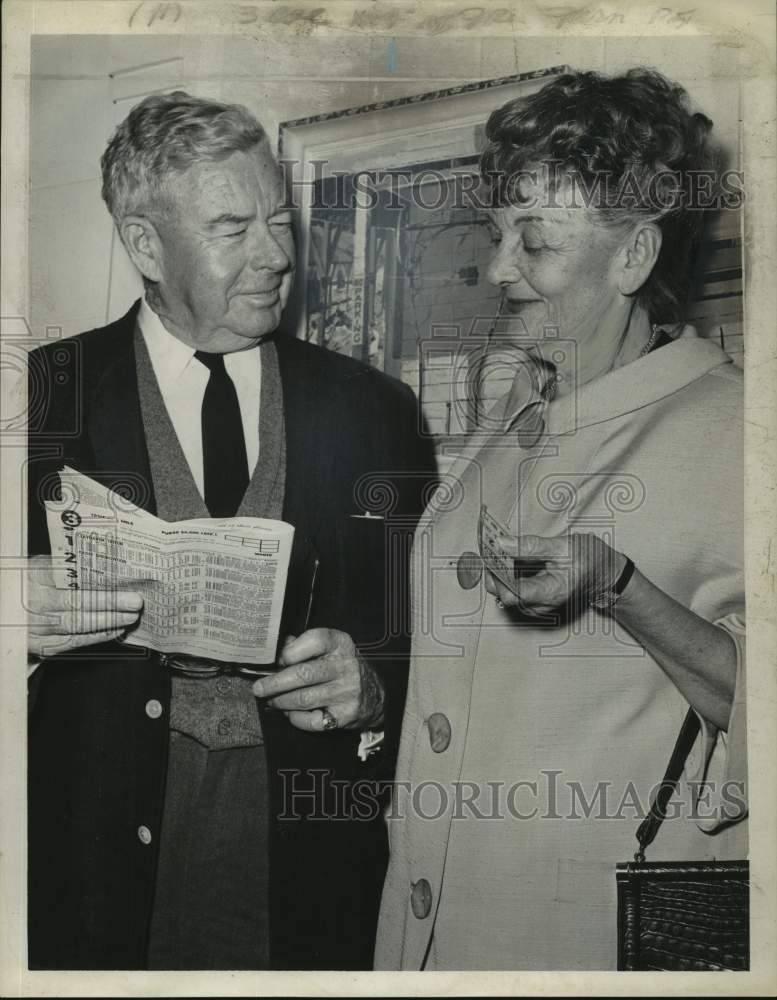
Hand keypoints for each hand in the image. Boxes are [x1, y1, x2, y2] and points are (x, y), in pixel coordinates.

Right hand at [26, 555, 143, 657]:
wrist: (10, 609)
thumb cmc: (33, 584)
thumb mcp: (45, 568)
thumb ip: (70, 569)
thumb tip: (110, 567)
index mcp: (35, 576)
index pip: (70, 579)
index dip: (97, 582)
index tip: (123, 582)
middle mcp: (33, 601)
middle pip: (75, 603)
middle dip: (110, 603)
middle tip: (135, 602)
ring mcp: (35, 625)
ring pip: (76, 624)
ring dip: (108, 621)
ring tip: (130, 616)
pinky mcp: (41, 644)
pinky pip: (73, 641)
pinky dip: (97, 636)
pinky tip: (115, 630)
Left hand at [251, 628, 384, 732]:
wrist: (374, 694)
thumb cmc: (341, 667)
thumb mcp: (329, 649)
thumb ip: (302, 646)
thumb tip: (274, 650)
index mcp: (340, 644)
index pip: (313, 640)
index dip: (289, 652)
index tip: (276, 661)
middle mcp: (346, 666)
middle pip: (303, 674)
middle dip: (275, 683)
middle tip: (259, 688)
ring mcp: (347, 692)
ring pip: (303, 699)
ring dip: (281, 701)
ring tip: (272, 701)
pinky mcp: (345, 716)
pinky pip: (311, 721)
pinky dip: (295, 718)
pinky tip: (291, 713)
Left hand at [484, 532, 627, 616]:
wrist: (604, 574)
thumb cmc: (590, 559)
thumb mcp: (563, 546)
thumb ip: (531, 546)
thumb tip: (502, 543)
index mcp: (549, 592)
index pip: (512, 592)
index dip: (496, 573)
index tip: (490, 554)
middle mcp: (540, 604)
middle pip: (503, 593)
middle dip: (494, 570)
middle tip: (492, 547)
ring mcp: (536, 605)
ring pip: (505, 592)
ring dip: (500, 572)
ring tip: (502, 550)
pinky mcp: (533, 602)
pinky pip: (512, 590)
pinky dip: (507, 575)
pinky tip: (511, 559)